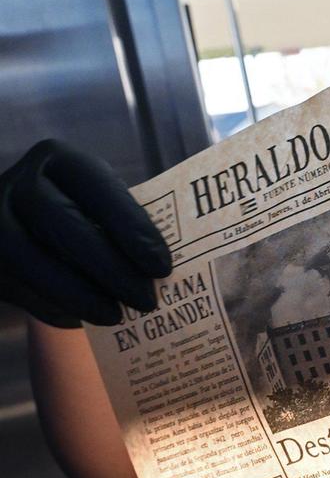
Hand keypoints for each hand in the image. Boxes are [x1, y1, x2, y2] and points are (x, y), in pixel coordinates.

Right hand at [0, 140, 170, 326]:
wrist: (20, 223)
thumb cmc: (77, 211)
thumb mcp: (96, 204)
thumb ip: (122, 225)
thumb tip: (156, 270)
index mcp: (60, 160)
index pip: (102, 190)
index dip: (133, 229)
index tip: (162, 267)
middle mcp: (20, 183)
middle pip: (67, 227)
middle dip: (111, 268)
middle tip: (146, 300)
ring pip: (36, 262)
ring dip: (82, 295)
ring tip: (117, 315)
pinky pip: (20, 286)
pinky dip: (55, 306)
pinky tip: (84, 317)